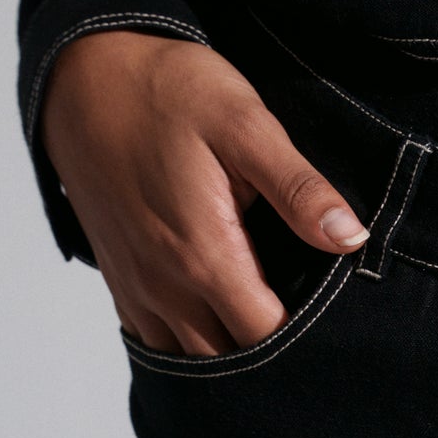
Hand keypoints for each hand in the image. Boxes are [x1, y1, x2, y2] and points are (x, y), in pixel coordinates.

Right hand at [40, 30, 369, 354]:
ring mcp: (137, 286)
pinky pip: (155, 338)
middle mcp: (164, 286)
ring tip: (270, 321)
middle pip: (229, 359)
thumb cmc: (169, 95)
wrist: (86, 78)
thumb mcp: (246, 126)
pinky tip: (222, 315)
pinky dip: (191, 340)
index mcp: (204, 257)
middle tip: (316, 325)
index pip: (266, 337)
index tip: (338, 317)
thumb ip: (299, 189)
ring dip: (231, 351)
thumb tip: (351, 238)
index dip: (308, 337)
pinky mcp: (120, 278)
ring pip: (189, 356)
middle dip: (273, 353)